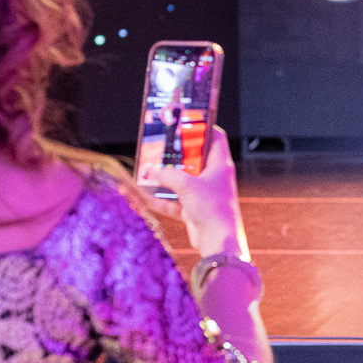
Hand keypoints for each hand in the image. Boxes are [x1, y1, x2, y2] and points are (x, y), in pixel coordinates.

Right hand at [153, 126, 249, 257]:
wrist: (218, 241)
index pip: (216, 137)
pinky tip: (142, 195)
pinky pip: (174, 201)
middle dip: (175, 154)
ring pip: (181, 181)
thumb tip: (153, 171)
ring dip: (164, 178)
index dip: (202, 127)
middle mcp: (213, 177)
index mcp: (220, 165)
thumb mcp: (187, 185)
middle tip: (158, 147)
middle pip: (193, 159)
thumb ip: (168, 175)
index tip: (184, 122)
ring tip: (146, 170)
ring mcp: (204, 194)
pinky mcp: (194, 210)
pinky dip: (160, 199)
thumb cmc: (211, 207)